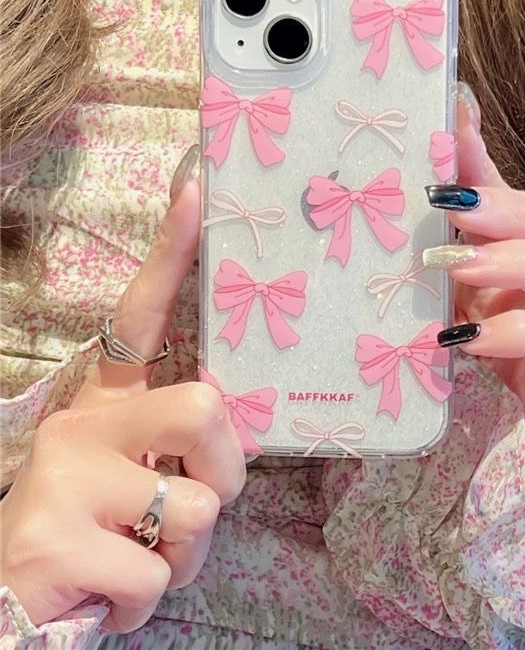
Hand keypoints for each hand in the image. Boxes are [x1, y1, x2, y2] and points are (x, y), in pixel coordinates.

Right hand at [0, 154, 246, 631]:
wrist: (7, 605)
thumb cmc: (91, 533)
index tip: (195, 192)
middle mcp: (80, 426)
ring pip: (194, 507)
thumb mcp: (132, 477)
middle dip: (226, 469)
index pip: (138, 313)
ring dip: (187, 552)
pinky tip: (110, 594)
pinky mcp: (54, 541)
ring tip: (143, 559)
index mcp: (103, 404)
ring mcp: (63, 479)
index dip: (169, 253)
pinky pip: (157, 574)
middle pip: (205, 407)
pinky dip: (151, 598)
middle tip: (199, 502)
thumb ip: (175, 445)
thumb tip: (229, 426)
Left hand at [426, 85, 524, 538]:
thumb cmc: (469, 379)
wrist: (491, 472)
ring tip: (458, 271)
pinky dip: (514, 332)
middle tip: (451, 218)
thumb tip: (416, 170)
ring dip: (520, 262)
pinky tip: (462, 338)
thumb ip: (440, 245)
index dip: (490, 160)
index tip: (450, 116)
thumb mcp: (445, 302)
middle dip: (516, 213)